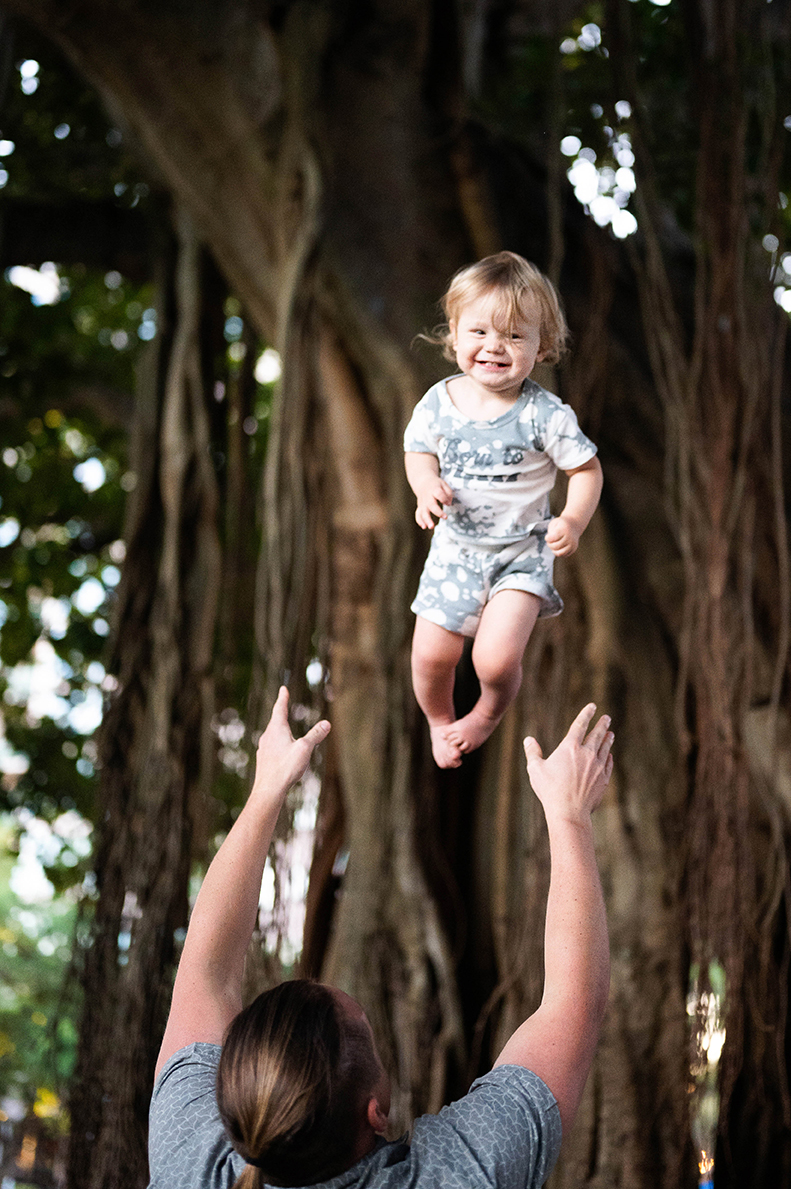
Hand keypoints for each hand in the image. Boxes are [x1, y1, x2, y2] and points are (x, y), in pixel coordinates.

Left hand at [253, 687, 330, 793]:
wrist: (268, 790)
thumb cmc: (286, 767)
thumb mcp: (305, 749)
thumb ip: (315, 735)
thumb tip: (327, 723)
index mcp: (276, 729)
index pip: (279, 708)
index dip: (282, 698)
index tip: (283, 688)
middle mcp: (267, 736)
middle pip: (275, 720)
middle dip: (280, 712)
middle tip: (282, 703)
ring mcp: (263, 748)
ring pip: (272, 734)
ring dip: (278, 728)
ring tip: (281, 725)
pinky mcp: (263, 760)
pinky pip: (271, 746)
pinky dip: (277, 742)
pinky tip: (279, 750)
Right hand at [415, 477, 453, 529]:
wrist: (423, 482)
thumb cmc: (435, 485)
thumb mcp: (444, 484)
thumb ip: (448, 493)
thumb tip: (448, 503)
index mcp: (434, 489)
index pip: (439, 494)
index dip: (444, 498)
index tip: (448, 503)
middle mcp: (427, 496)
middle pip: (431, 504)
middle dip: (437, 512)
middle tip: (445, 517)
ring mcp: (422, 502)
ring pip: (423, 512)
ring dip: (427, 520)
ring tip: (431, 527)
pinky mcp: (420, 507)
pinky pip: (418, 514)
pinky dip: (420, 521)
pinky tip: (424, 526)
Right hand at [524, 704, 612, 823]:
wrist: (569, 811)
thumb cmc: (550, 790)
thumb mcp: (535, 769)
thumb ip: (533, 752)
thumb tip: (528, 739)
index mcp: (570, 747)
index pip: (580, 725)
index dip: (586, 714)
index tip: (592, 706)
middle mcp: (587, 753)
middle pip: (597, 734)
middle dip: (602, 724)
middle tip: (607, 718)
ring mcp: (597, 766)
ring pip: (605, 748)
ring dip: (608, 739)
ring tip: (611, 733)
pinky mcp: (603, 779)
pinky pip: (608, 764)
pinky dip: (609, 757)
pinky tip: (609, 755)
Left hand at [546, 514, 580, 556]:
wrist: (575, 525)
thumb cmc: (562, 524)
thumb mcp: (554, 522)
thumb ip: (550, 531)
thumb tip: (550, 541)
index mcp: (565, 529)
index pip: (553, 538)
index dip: (547, 538)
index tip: (547, 536)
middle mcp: (570, 537)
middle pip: (555, 546)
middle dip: (549, 544)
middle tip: (549, 541)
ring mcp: (573, 544)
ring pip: (560, 553)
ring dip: (553, 550)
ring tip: (553, 545)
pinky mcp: (574, 549)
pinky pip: (564, 555)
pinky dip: (559, 552)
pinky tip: (558, 547)